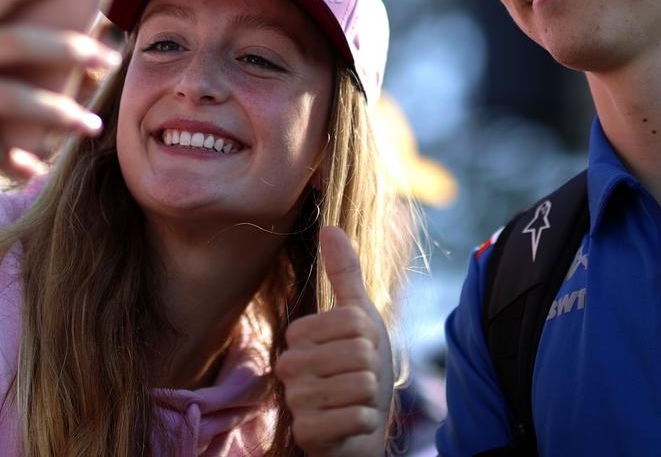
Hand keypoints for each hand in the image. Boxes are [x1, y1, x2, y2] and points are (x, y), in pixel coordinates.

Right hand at [277, 226, 392, 455]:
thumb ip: (344, 275)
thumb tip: (331, 227)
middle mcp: (288, 366)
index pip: (352, 321)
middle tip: (357, 380)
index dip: (368, 338)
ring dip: (369, 396)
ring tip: (353, 401)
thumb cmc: (358, 371)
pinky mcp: (306, 434)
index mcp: (298, 335)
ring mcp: (295, 401)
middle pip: (358, 352)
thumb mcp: (359, 319)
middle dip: (372, 369)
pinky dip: (365, 420)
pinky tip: (351, 423)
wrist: (359, 429)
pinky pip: (356, 416)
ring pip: (360, 384)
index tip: (357, 352)